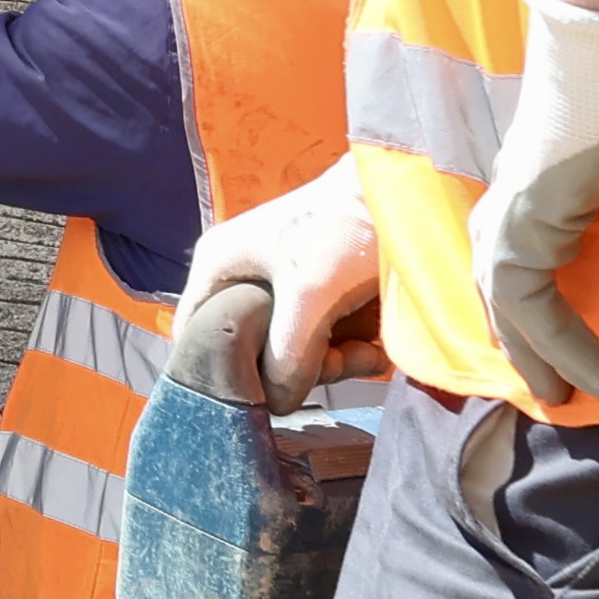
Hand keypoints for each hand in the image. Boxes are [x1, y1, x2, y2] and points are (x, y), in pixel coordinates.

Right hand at [177, 153, 387, 414]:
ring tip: (367, 352)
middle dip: (299, 366)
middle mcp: (243, 278)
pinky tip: (376, 346)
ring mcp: (283, 287)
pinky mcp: (320, 294)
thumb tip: (277, 404)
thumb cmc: (341, 226)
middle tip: (336, 364)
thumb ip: (286, 353)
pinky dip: (349, 349)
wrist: (405, 194)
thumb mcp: (309, 294)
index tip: (258, 395)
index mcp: (219, 266)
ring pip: (293, 349)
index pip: (194, 334)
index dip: (216, 371)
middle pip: (253, 350)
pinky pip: (322, 338)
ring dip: (333, 361)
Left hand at [470, 0, 598, 402]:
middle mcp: (528, 184)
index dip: (548, 292)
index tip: (580, 337)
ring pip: (501, 290)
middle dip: (522, 333)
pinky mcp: (526, 204)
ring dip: (528, 347)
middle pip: (504, 272)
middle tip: (555, 389)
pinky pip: (519, 290)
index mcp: (561, 167)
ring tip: (562, 396)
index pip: (536, 240)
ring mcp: (520, 193)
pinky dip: (546, 337)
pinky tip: (591, 379)